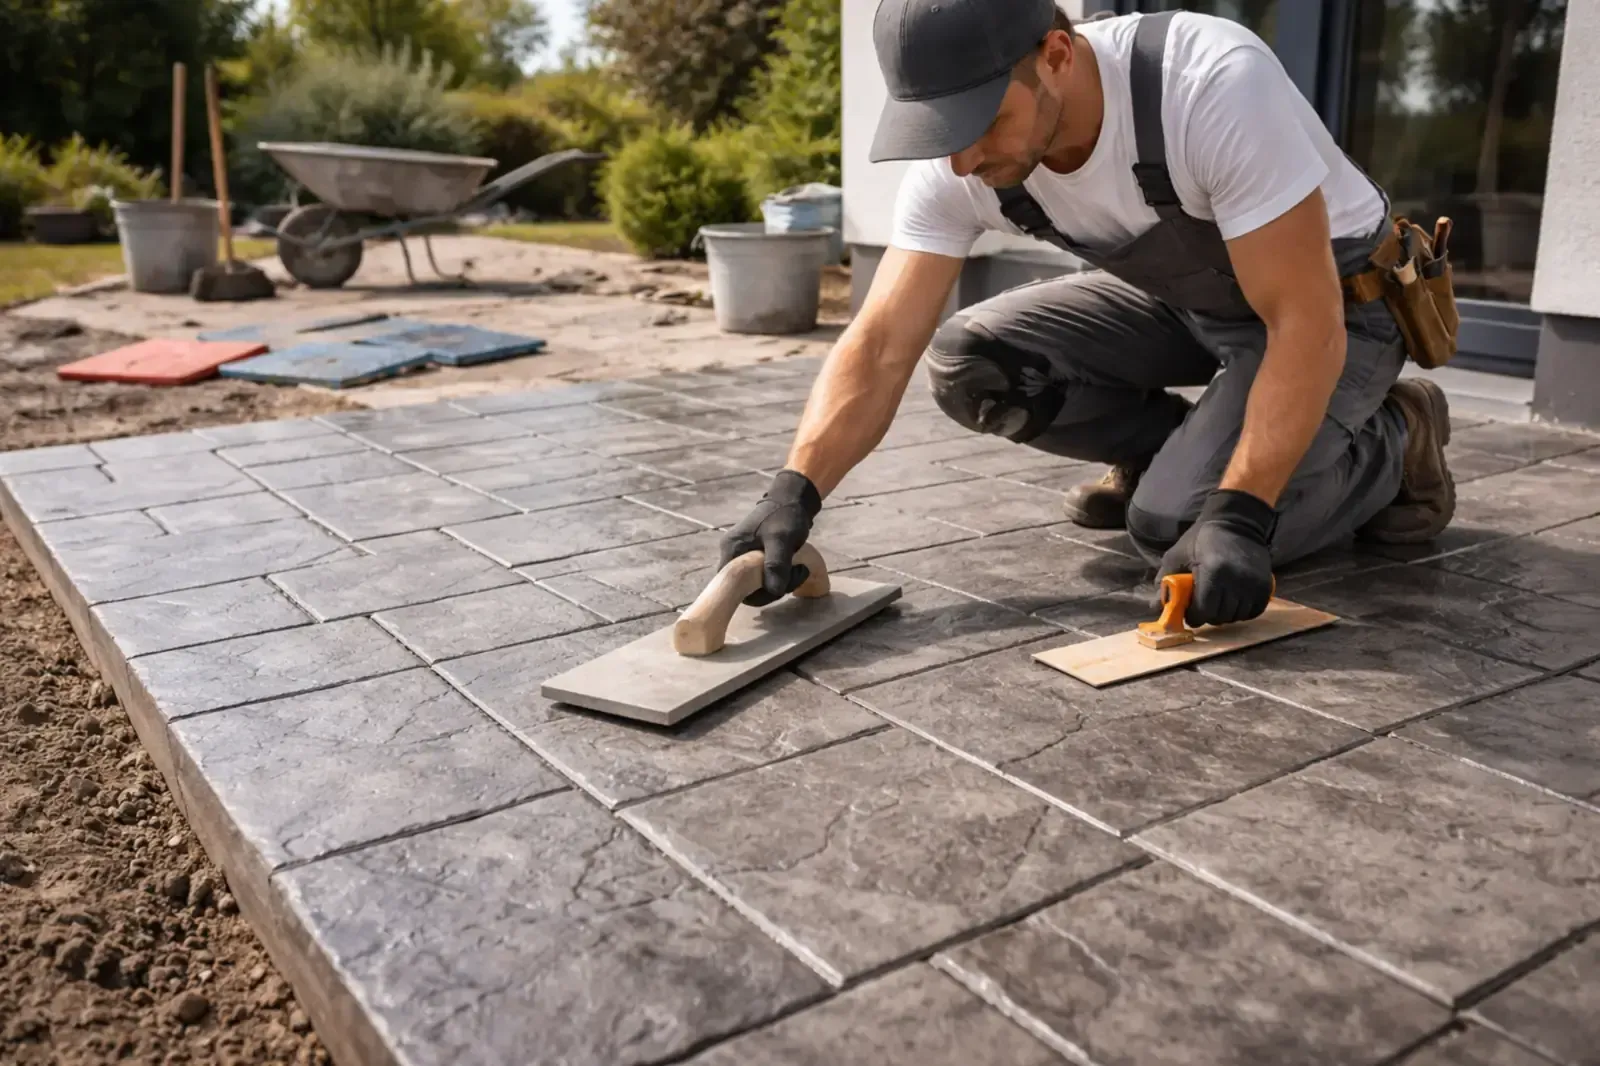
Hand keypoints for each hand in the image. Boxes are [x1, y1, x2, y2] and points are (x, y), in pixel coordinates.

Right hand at [719, 469, 822, 606]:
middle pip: (745, 589)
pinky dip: (778, 578)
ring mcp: (741, 556)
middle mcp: (731, 554)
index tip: (780, 584)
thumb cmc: (784, 516)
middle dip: (772, 588)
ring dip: (779, 583)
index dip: (756, 593)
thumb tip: (774, 590)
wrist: (791, 499)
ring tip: (798, 569)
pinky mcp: (752, 558)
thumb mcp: (782, 539)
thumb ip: (776, 564)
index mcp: (732, 549)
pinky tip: (793, 568)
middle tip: (796, 574)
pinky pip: (761, 578)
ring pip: (755, 585)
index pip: (733, 587)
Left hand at [1156, 489, 1276, 625]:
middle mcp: (1237, 580)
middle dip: (1207, 616)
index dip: (1193, 616)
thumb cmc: (1201, 538)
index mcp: (1214, 572)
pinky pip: (1253, 612)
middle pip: (1220, 616)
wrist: (1236, 521)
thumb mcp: (1177, 556)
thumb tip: (1155, 607)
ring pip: (1236, 617)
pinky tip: (1231, 602)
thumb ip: (1165, 582)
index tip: (1189, 612)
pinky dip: (1241, 612)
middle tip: (1201, 607)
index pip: (1203, 611)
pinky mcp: (1266, 585)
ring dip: (1224, 614)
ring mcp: (1254, 583)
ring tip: (1216, 602)